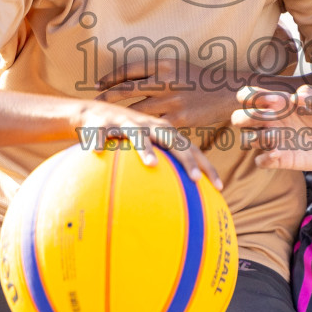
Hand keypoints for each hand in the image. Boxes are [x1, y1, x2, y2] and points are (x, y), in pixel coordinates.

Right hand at [72, 100, 221, 189]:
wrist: (91, 112)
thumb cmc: (124, 135)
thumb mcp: (146, 145)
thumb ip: (164, 165)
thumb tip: (180, 200)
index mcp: (163, 132)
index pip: (191, 149)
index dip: (206, 166)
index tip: (220, 187)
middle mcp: (148, 125)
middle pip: (172, 140)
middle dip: (185, 159)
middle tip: (195, 179)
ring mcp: (125, 122)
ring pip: (137, 134)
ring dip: (145, 148)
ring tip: (151, 164)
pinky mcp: (101, 122)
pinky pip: (100, 133)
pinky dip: (97, 141)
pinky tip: (95, 152)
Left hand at [96, 58, 239, 133]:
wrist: (227, 93)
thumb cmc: (200, 80)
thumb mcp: (178, 68)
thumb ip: (156, 73)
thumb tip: (130, 81)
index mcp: (164, 64)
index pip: (129, 69)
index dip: (110, 77)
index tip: (98, 84)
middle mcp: (165, 81)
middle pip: (126, 89)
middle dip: (107, 97)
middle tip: (94, 103)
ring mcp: (171, 100)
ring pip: (136, 110)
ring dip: (120, 118)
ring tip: (108, 122)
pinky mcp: (179, 119)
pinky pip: (153, 127)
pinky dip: (140, 132)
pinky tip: (130, 137)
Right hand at [230, 84, 311, 172]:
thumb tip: (297, 97)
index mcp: (275, 103)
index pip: (248, 96)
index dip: (251, 95)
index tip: (272, 99)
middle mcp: (269, 122)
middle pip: (239, 118)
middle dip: (247, 117)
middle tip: (269, 117)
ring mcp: (274, 141)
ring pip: (248, 140)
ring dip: (257, 137)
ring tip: (276, 134)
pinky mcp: (281, 159)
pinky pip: (262, 162)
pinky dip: (265, 159)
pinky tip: (278, 153)